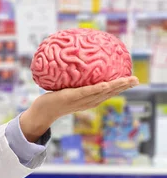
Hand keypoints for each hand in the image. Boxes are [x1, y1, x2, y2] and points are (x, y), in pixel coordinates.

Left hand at [19, 76, 139, 142]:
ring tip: (128, 80)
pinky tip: (105, 84)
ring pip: (101, 93)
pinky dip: (96, 89)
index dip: (121, 87)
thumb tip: (78, 65)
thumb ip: (76, 82)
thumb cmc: (54, 100)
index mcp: (89, 100)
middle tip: (137, 79)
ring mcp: (79, 101)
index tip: (133, 80)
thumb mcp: (69, 90)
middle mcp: (87, 102)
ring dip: (115, 87)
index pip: (108, 93)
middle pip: (109, 94)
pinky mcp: (70, 97)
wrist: (41, 112)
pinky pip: (85, 92)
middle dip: (124, 87)